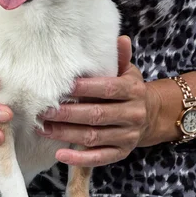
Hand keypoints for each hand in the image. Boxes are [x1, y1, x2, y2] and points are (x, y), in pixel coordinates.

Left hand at [37, 36, 161, 166]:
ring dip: (66, 134)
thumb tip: (119, 38)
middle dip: (68, 114)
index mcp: (133, 91)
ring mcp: (128, 136)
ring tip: (43, 128)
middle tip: (44, 110)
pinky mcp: (121, 153)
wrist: (152, 115)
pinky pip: (99, 158)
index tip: (64, 86)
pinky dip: (79, 158)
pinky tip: (60, 154)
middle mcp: (133, 114)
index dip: (87, 88)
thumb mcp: (128, 71)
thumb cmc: (129, 89)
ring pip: (94, 137)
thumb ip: (120, 57)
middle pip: (97, 115)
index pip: (109, 89)